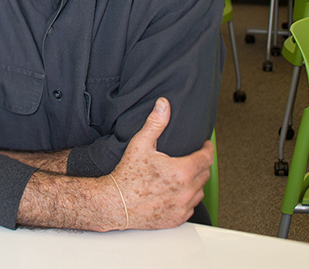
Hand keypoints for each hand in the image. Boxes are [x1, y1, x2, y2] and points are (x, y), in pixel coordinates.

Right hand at [109, 97, 213, 229]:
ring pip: (199, 192)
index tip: (205, 145)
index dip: (207, 149)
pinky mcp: (176, 219)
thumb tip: (163, 105)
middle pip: (204, 174)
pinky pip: (191, 207)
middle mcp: (185, 192)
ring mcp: (182, 207)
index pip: (206, 158)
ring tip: (185, 173)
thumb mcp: (141, 144)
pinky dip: (188, 198)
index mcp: (181, 172)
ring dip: (196, 182)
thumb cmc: (127, 175)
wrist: (116, 203)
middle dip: (201, 163)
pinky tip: (177, 191)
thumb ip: (155, 123)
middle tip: (193, 157)